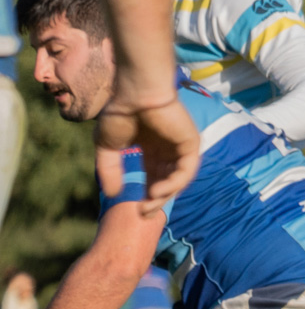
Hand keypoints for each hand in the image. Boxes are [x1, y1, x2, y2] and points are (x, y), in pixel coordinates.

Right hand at [94, 99, 198, 213]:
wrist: (136, 94)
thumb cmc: (120, 113)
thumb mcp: (108, 146)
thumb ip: (109, 169)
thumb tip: (112, 194)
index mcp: (152, 149)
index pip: (153, 177)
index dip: (146, 195)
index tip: (137, 211)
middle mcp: (168, 150)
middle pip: (166, 182)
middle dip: (155, 200)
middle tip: (144, 214)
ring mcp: (181, 147)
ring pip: (177, 179)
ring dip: (164, 194)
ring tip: (149, 204)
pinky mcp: (191, 145)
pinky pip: (186, 170)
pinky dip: (173, 183)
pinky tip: (158, 191)